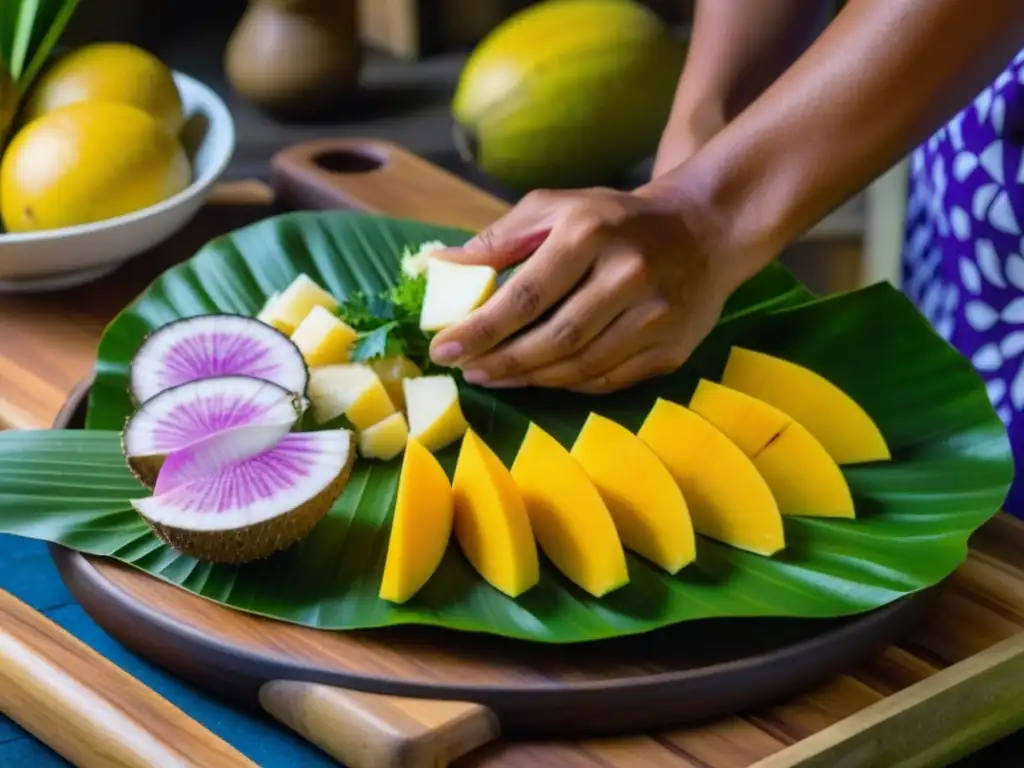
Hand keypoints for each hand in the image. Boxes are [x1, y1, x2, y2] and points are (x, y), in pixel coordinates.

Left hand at [427, 186, 738, 393]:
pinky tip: (537, 379)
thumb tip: (439, 266)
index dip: (480, 328)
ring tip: (493, 376)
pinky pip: (606, 380)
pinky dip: (565, 385)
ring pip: (579, 367)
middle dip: (500, 361)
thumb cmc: (614, 219)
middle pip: (553, 339)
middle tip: (466, 370)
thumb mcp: (556, 209)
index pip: (525, 295)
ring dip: (528, 379)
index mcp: (591, 233)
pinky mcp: (671, 349)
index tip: (443, 348)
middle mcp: (628, 275)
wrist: (704, 230)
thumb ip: (498, 239)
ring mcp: (655, 317)